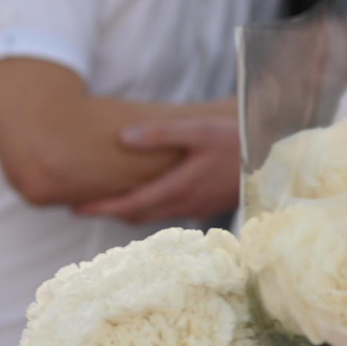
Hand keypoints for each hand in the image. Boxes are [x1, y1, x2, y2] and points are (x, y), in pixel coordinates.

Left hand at [72, 117, 242, 221]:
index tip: (73, 207)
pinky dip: (147, 207)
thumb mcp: (198, 130)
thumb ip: (160, 134)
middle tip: (78, 206)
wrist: (273, 161)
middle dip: (107, 212)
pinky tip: (144, 195)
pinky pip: (167, 211)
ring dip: (127, 211)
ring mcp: (194, 208)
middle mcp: (182, 205)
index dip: (100, 208)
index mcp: (177, 189)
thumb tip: (123, 138)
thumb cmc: (236, 140)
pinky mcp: (203, 205)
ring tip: (106, 201)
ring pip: (152, 216)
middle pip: (136, 215)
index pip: (129, 206)